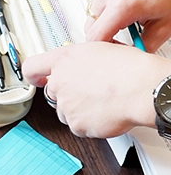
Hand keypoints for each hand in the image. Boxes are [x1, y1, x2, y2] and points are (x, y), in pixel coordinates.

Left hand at [23, 43, 170, 136]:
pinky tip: (104, 111)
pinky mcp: (74, 125)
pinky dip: (88, 121)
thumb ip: (81, 58)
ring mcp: (65, 106)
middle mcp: (60, 83)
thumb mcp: (103, 49)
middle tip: (88, 89)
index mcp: (65, 59)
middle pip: (52, 92)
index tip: (36, 79)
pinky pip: (77, 125)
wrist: (142, 89)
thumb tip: (81, 63)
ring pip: (64, 110)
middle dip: (66, 92)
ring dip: (77, 108)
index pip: (32, 67)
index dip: (33, 75)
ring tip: (101, 99)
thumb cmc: (129, 68)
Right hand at [86, 0, 170, 51]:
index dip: (103, 48)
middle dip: (106, 29)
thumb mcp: (165, 24)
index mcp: (123, 4)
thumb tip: (130, 58)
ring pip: (95, 8)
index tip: (113, 48)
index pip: (94, 39)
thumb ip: (143, 47)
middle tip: (126, 27)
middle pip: (91, 24)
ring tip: (131, 6)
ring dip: (108, 12)